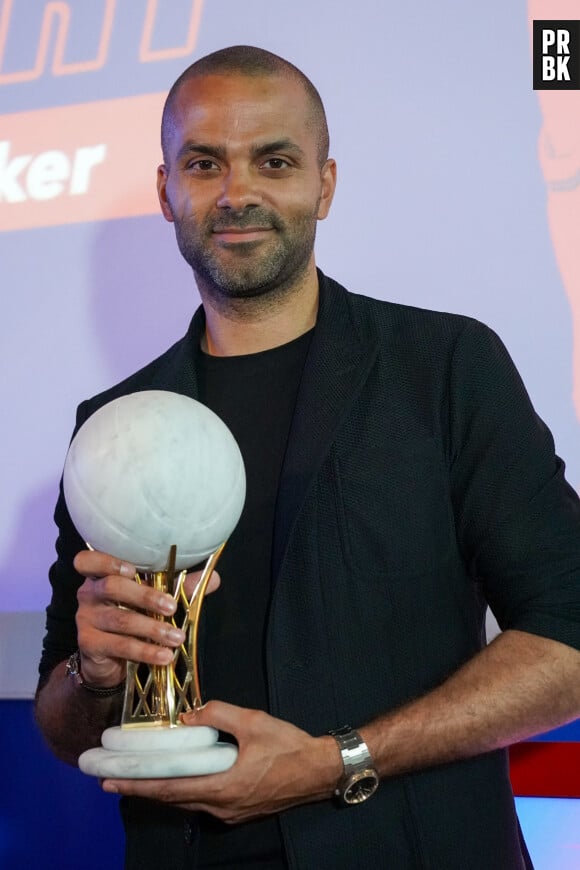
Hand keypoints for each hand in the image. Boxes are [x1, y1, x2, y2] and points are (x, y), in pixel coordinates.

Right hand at [73, 549, 219, 688]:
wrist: (107, 661)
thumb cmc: (132, 617)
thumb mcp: (153, 600)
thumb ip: (179, 587)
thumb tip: (214, 578)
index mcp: (101, 575)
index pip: (88, 560)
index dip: (106, 561)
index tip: (131, 569)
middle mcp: (89, 593)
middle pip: (112, 587)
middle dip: (146, 596)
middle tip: (172, 608)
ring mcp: (85, 619)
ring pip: (120, 619)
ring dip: (152, 629)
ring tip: (177, 638)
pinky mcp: (89, 644)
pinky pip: (119, 645)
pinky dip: (145, 651)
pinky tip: (164, 656)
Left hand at [101, 700, 341, 822]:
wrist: (320, 771)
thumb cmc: (289, 746)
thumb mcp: (253, 722)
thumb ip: (218, 714)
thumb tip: (189, 715)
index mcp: (222, 787)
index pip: (170, 789)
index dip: (138, 785)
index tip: (111, 782)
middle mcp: (221, 807)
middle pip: (173, 800)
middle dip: (141, 790)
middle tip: (111, 781)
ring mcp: (230, 812)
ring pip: (187, 803)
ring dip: (160, 791)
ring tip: (136, 780)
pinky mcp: (239, 809)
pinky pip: (202, 802)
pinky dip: (182, 792)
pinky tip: (175, 780)